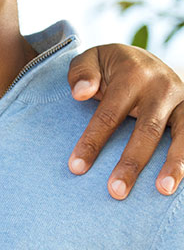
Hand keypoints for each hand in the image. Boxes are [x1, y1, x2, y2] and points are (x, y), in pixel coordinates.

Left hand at [67, 44, 183, 198]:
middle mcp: (162, 87)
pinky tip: (181, 182)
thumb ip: (82, 74)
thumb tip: (81, 93)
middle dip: (131, 163)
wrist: (142, 58)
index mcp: (133, 74)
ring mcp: (183, 99)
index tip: (76, 167)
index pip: (109, 114)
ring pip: (182, 135)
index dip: (93, 142)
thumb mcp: (91, 60)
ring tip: (163, 190)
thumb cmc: (108, 67)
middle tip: (116, 191)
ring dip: (174, 164)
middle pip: (147, 130)